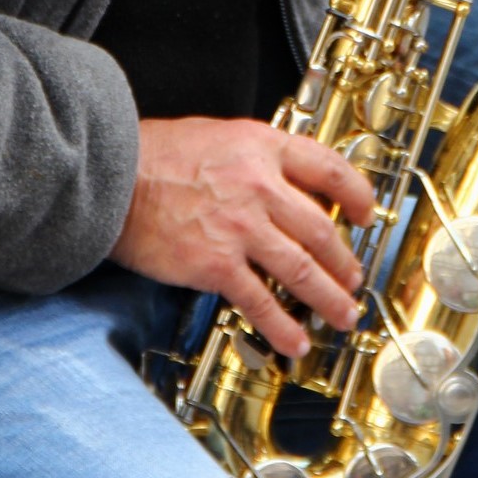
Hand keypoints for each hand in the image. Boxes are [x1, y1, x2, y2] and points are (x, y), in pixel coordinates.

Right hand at [111, 116, 375, 357]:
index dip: (358, 195)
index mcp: (263, 147)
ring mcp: (241, 227)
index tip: (367, 214)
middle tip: (354, 279)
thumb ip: (254, 157)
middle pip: (322, 229)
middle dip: (345, 261)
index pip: (330, 169)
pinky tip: (295, 341)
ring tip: (342, 315)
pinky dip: (283, 326)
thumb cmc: (153, 155)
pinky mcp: (216, 264)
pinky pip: (261, 301)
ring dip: (329, 298)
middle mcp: (260, 186)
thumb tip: (282, 183)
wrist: (110, 178)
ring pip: (302, 269)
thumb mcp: (218, 135)